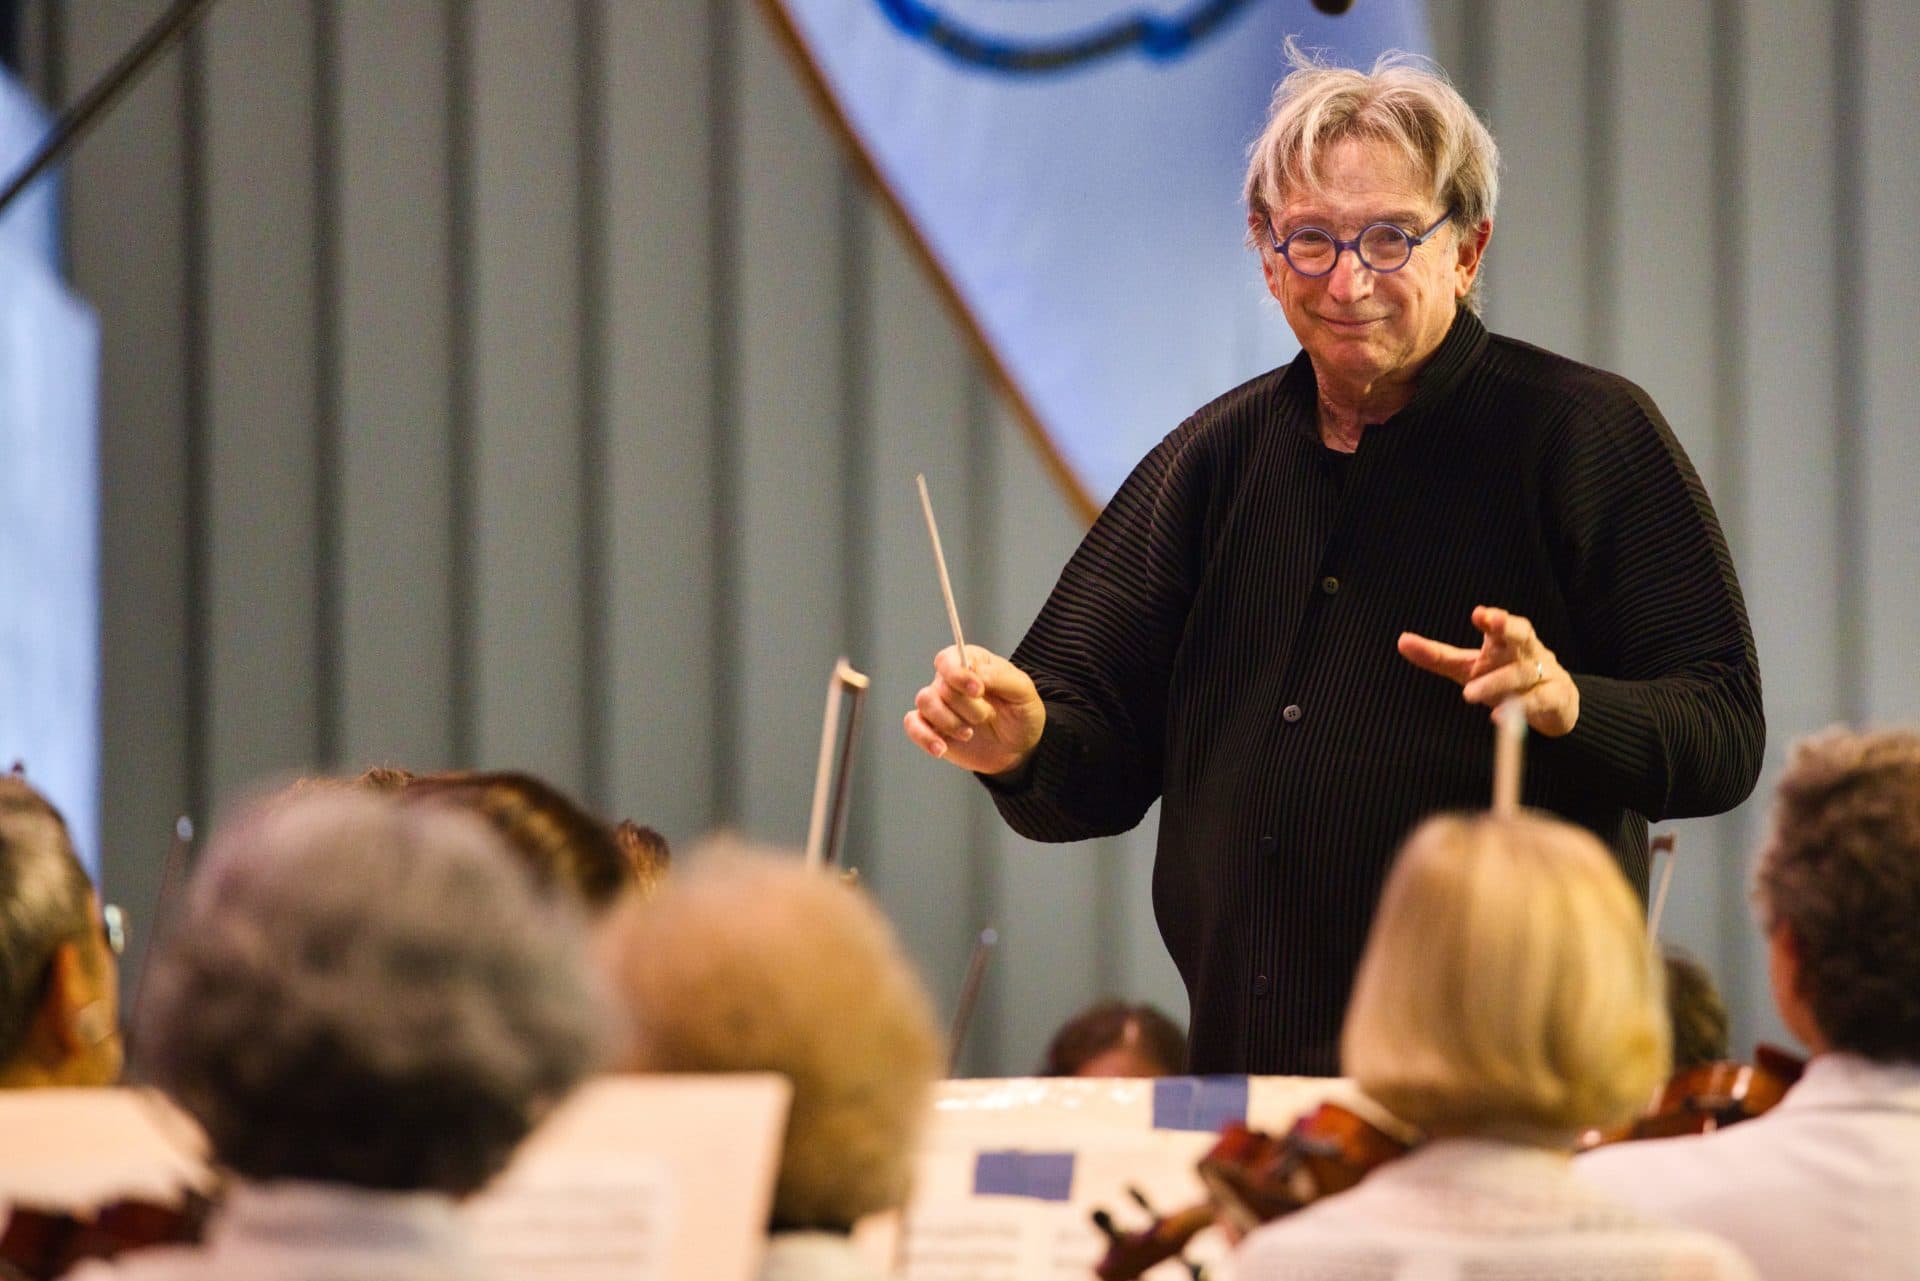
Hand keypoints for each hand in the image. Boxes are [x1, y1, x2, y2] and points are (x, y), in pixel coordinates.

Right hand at [903, 645, 1045, 775]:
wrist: (1020, 748)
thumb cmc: (1021, 713)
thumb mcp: (1023, 692)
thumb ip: (1001, 678)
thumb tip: (974, 673)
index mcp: (971, 663)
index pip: (948, 660)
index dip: (959, 674)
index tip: (979, 691)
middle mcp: (950, 680)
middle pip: (941, 686)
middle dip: (966, 707)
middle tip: (987, 717)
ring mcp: (939, 704)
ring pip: (925, 702)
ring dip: (949, 722)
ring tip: (969, 734)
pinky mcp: (931, 727)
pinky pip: (913, 725)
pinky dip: (924, 737)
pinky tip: (941, 748)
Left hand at [1397, 605, 1579, 736]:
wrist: (1552, 704)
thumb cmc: (1503, 676)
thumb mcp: (1467, 667)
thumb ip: (1437, 656)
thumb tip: (1402, 641)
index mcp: (1504, 640)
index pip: (1500, 624)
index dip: (1492, 617)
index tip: (1479, 614)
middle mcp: (1526, 652)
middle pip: (1522, 634)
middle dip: (1508, 626)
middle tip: (1493, 621)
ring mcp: (1544, 673)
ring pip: (1522, 673)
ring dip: (1497, 681)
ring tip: (1469, 694)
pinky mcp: (1555, 698)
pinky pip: (1540, 701)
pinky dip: (1522, 709)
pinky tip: (1500, 717)